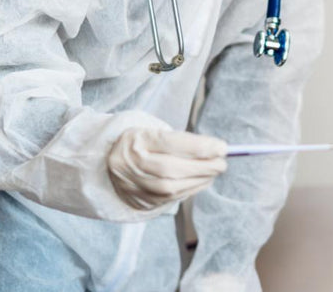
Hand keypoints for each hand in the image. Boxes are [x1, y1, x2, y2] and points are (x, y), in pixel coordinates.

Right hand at [107, 128, 227, 210]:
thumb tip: (217, 149)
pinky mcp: (140, 200)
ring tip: (215, 172)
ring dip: (199, 180)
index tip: (222, 147)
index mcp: (136, 139)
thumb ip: (183, 140)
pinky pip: (169, 199)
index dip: (199, 147)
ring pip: (170, 187)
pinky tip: (202, 181)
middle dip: (202, 167)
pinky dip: (191, 190)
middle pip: (170, 168)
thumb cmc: (144, 143)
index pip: (171, 143)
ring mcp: (133, 184)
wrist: (110, 162)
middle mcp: (131, 163)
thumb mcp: (156, 132)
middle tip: (222, 163)